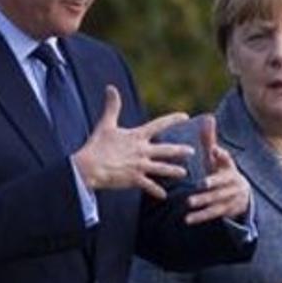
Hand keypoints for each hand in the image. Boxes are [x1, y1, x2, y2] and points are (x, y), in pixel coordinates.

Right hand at [72, 85, 193, 199]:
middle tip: (193, 151)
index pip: (159, 125)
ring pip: (162, 169)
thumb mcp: (105, 124)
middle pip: (166, 150)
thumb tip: (111, 87)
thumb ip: (112, 107)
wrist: (89, 167)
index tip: (185, 116)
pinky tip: (163, 195)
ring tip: (184, 174)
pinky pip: (149, 186)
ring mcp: (139, 166)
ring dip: (174, 171)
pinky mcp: (134, 179)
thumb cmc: (97, 145)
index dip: (173, 119)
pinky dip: (156, 191)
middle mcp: (141, 151)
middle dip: (180, 151)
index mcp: (137, 136)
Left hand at [184, 114, 251, 224]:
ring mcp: (232, 198)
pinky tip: (188, 220)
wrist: (241, 195)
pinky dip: (201, 217)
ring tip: (189, 203)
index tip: (216, 151)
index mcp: (230, 167)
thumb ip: (210, 141)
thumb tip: (208, 118)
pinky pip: (214, 214)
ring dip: (204, 202)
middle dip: (213, 184)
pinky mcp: (228, 211)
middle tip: (201, 184)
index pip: (228, 160)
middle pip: (223, 183)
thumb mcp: (217, 158)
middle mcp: (234, 182)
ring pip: (218, 200)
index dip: (222, 155)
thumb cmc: (222, 172)